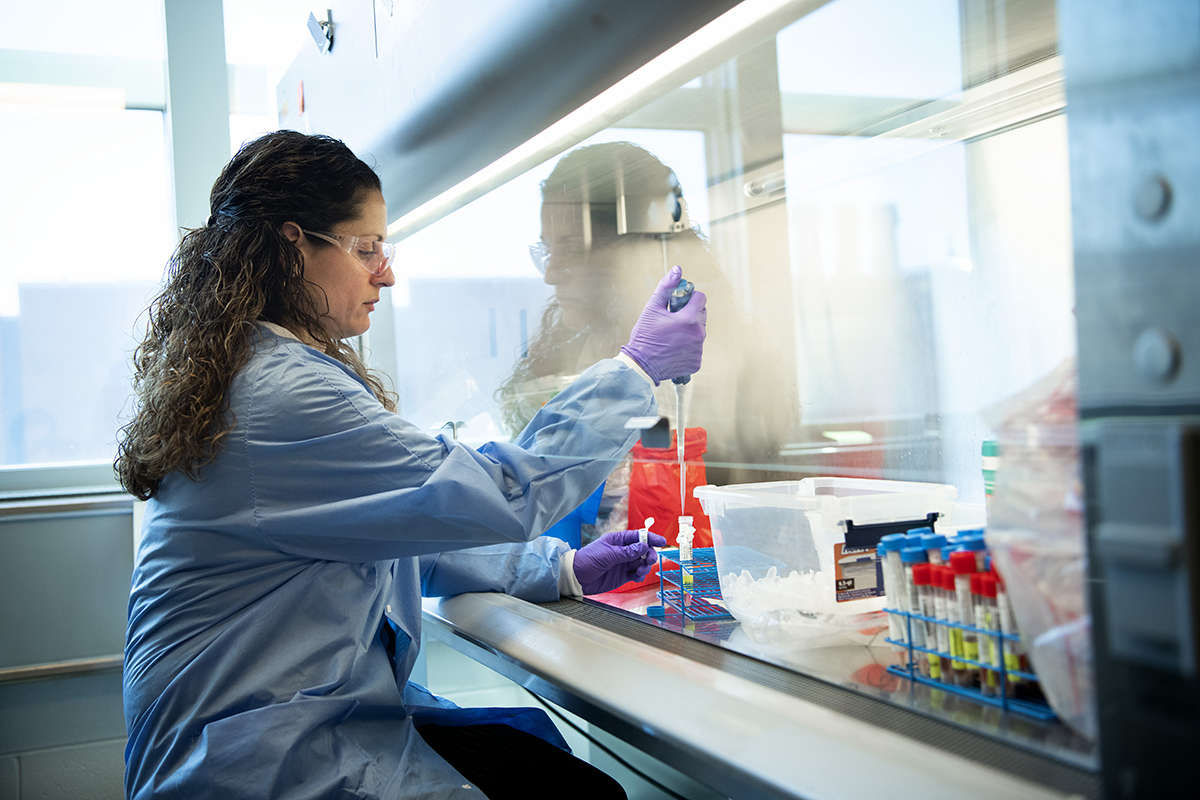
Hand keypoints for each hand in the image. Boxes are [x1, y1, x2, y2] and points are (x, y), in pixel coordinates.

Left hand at [573, 530, 667, 594]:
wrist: (576, 578)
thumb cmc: (587, 560)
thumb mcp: (607, 554)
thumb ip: (627, 552)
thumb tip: (643, 546)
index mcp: (617, 540)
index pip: (638, 536)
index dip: (650, 538)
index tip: (661, 541)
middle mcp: (622, 551)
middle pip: (643, 550)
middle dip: (649, 554)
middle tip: (650, 560)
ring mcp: (623, 564)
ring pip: (641, 563)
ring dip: (645, 566)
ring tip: (641, 570)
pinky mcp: (622, 576)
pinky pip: (636, 574)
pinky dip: (640, 575)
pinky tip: (637, 576)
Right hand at [619, 265, 706, 384]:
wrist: (641, 365)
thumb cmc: (645, 336)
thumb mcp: (652, 308)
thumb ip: (666, 288)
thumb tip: (677, 270)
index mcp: (689, 319)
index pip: (701, 298)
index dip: (689, 299)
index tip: (678, 305)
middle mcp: (698, 335)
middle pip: (702, 315)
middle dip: (690, 314)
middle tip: (672, 321)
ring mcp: (698, 350)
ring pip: (699, 332)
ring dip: (689, 331)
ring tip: (671, 336)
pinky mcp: (697, 362)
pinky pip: (697, 348)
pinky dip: (688, 347)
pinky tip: (674, 349)